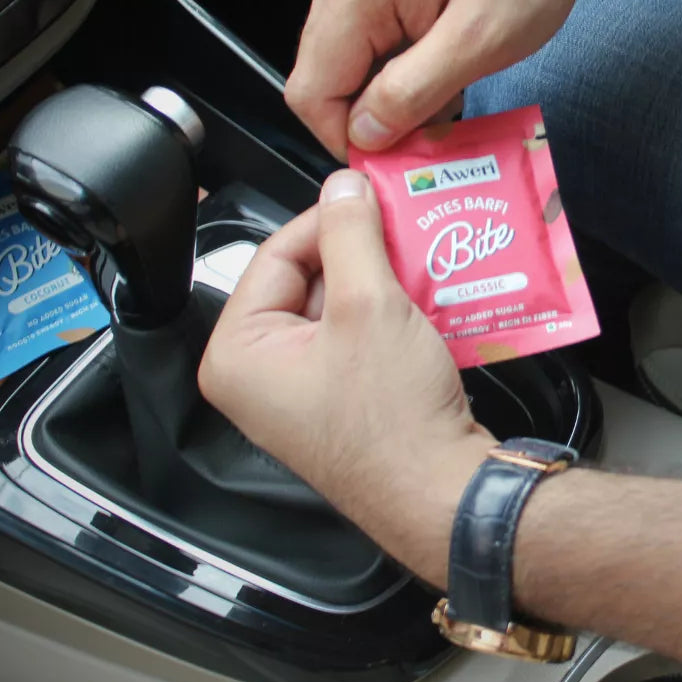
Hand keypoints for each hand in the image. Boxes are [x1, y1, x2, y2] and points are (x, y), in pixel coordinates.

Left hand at [198, 170, 494, 585]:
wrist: (443, 494)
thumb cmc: (394, 421)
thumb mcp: (369, 305)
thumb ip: (349, 233)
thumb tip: (342, 187)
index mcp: (238, 353)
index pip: (275, 254)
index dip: (329, 220)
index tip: (370, 198)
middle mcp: (258, 375)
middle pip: (307, 278)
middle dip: (359, 253)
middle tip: (402, 229)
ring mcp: (299, 390)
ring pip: (337, 305)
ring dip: (380, 280)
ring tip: (418, 261)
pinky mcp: (339, 399)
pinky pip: (356, 335)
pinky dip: (388, 312)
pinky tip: (424, 298)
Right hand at [284, 0, 611, 159]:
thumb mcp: (476, 43)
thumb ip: (411, 93)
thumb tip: (362, 135)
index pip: (310, 92)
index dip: (347, 138)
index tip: (398, 156)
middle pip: (323, 84)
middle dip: (372, 120)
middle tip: (433, 129)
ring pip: (348, 74)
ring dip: (392, 102)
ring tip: (449, 97)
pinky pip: (369, 56)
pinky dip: (401, 80)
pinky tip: (445, 77)